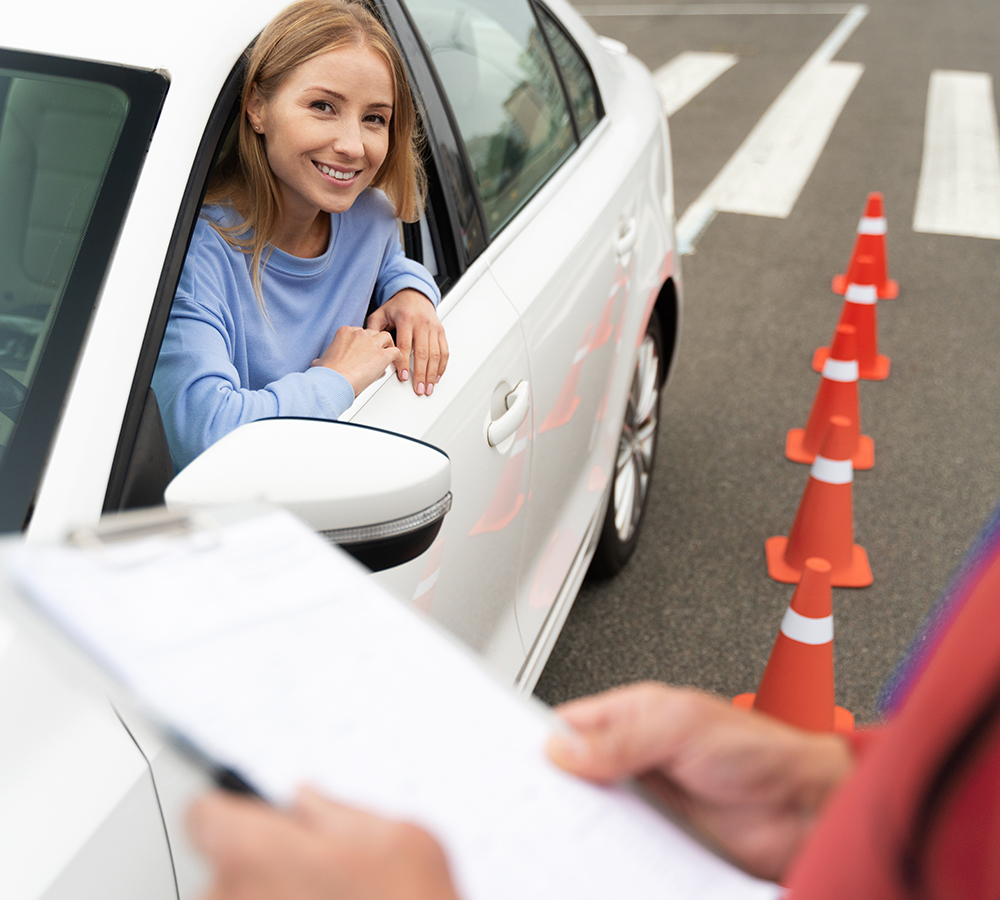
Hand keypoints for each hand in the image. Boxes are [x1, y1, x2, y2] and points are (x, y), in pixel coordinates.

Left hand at [188, 786, 461, 899]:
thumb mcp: (406, 841)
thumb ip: (344, 811)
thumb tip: (310, 798)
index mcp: (260, 852)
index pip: (206, 815)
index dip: (235, 816)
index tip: (253, 820)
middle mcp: (229, 899)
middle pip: (226, 869)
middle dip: (267, 871)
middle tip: (320, 882)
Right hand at [312, 326, 401, 396]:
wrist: (334, 381)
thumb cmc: (328, 374)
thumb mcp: (321, 362)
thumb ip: (323, 359)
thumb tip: (319, 363)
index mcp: (345, 332)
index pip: (360, 332)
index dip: (363, 342)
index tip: (364, 350)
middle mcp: (360, 334)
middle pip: (373, 333)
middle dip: (375, 344)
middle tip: (376, 355)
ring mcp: (372, 343)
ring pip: (386, 338)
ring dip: (388, 346)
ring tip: (388, 356)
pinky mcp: (382, 355)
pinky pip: (396, 351)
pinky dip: (397, 357)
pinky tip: (396, 363)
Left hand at [366, 289, 447, 395]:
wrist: (414, 294)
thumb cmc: (397, 306)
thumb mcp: (380, 313)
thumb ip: (374, 329)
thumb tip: (368, 346)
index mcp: (406, 319)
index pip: (405, 345)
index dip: (404, 363)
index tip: (403, 377)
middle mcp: (422, 323)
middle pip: (423, 353)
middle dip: (420, 374)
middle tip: (418, 388)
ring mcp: (433, 327)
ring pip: (435, 354)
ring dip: (432, 373)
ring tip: (427, 387)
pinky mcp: (440, 331)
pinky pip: (444, 350)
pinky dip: (441, 365)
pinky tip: (437, 376)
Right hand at [547, 682, 852, 881]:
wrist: (805, 809)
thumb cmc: (758, 750)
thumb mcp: (681, 727)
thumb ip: (621, 739)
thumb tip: (564, 748)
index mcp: (634, 715)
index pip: (570, 724)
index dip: (540, 739)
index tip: (512, 759)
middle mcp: (634, 757)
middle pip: (575, 771)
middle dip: (551, 785)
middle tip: (527, 802)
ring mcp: (646, 800)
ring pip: (593, 811)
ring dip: (578, 821)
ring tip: (553, 832)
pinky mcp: (659, 839)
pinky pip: (620, 845)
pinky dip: (605, 851)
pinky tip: (593, 855)